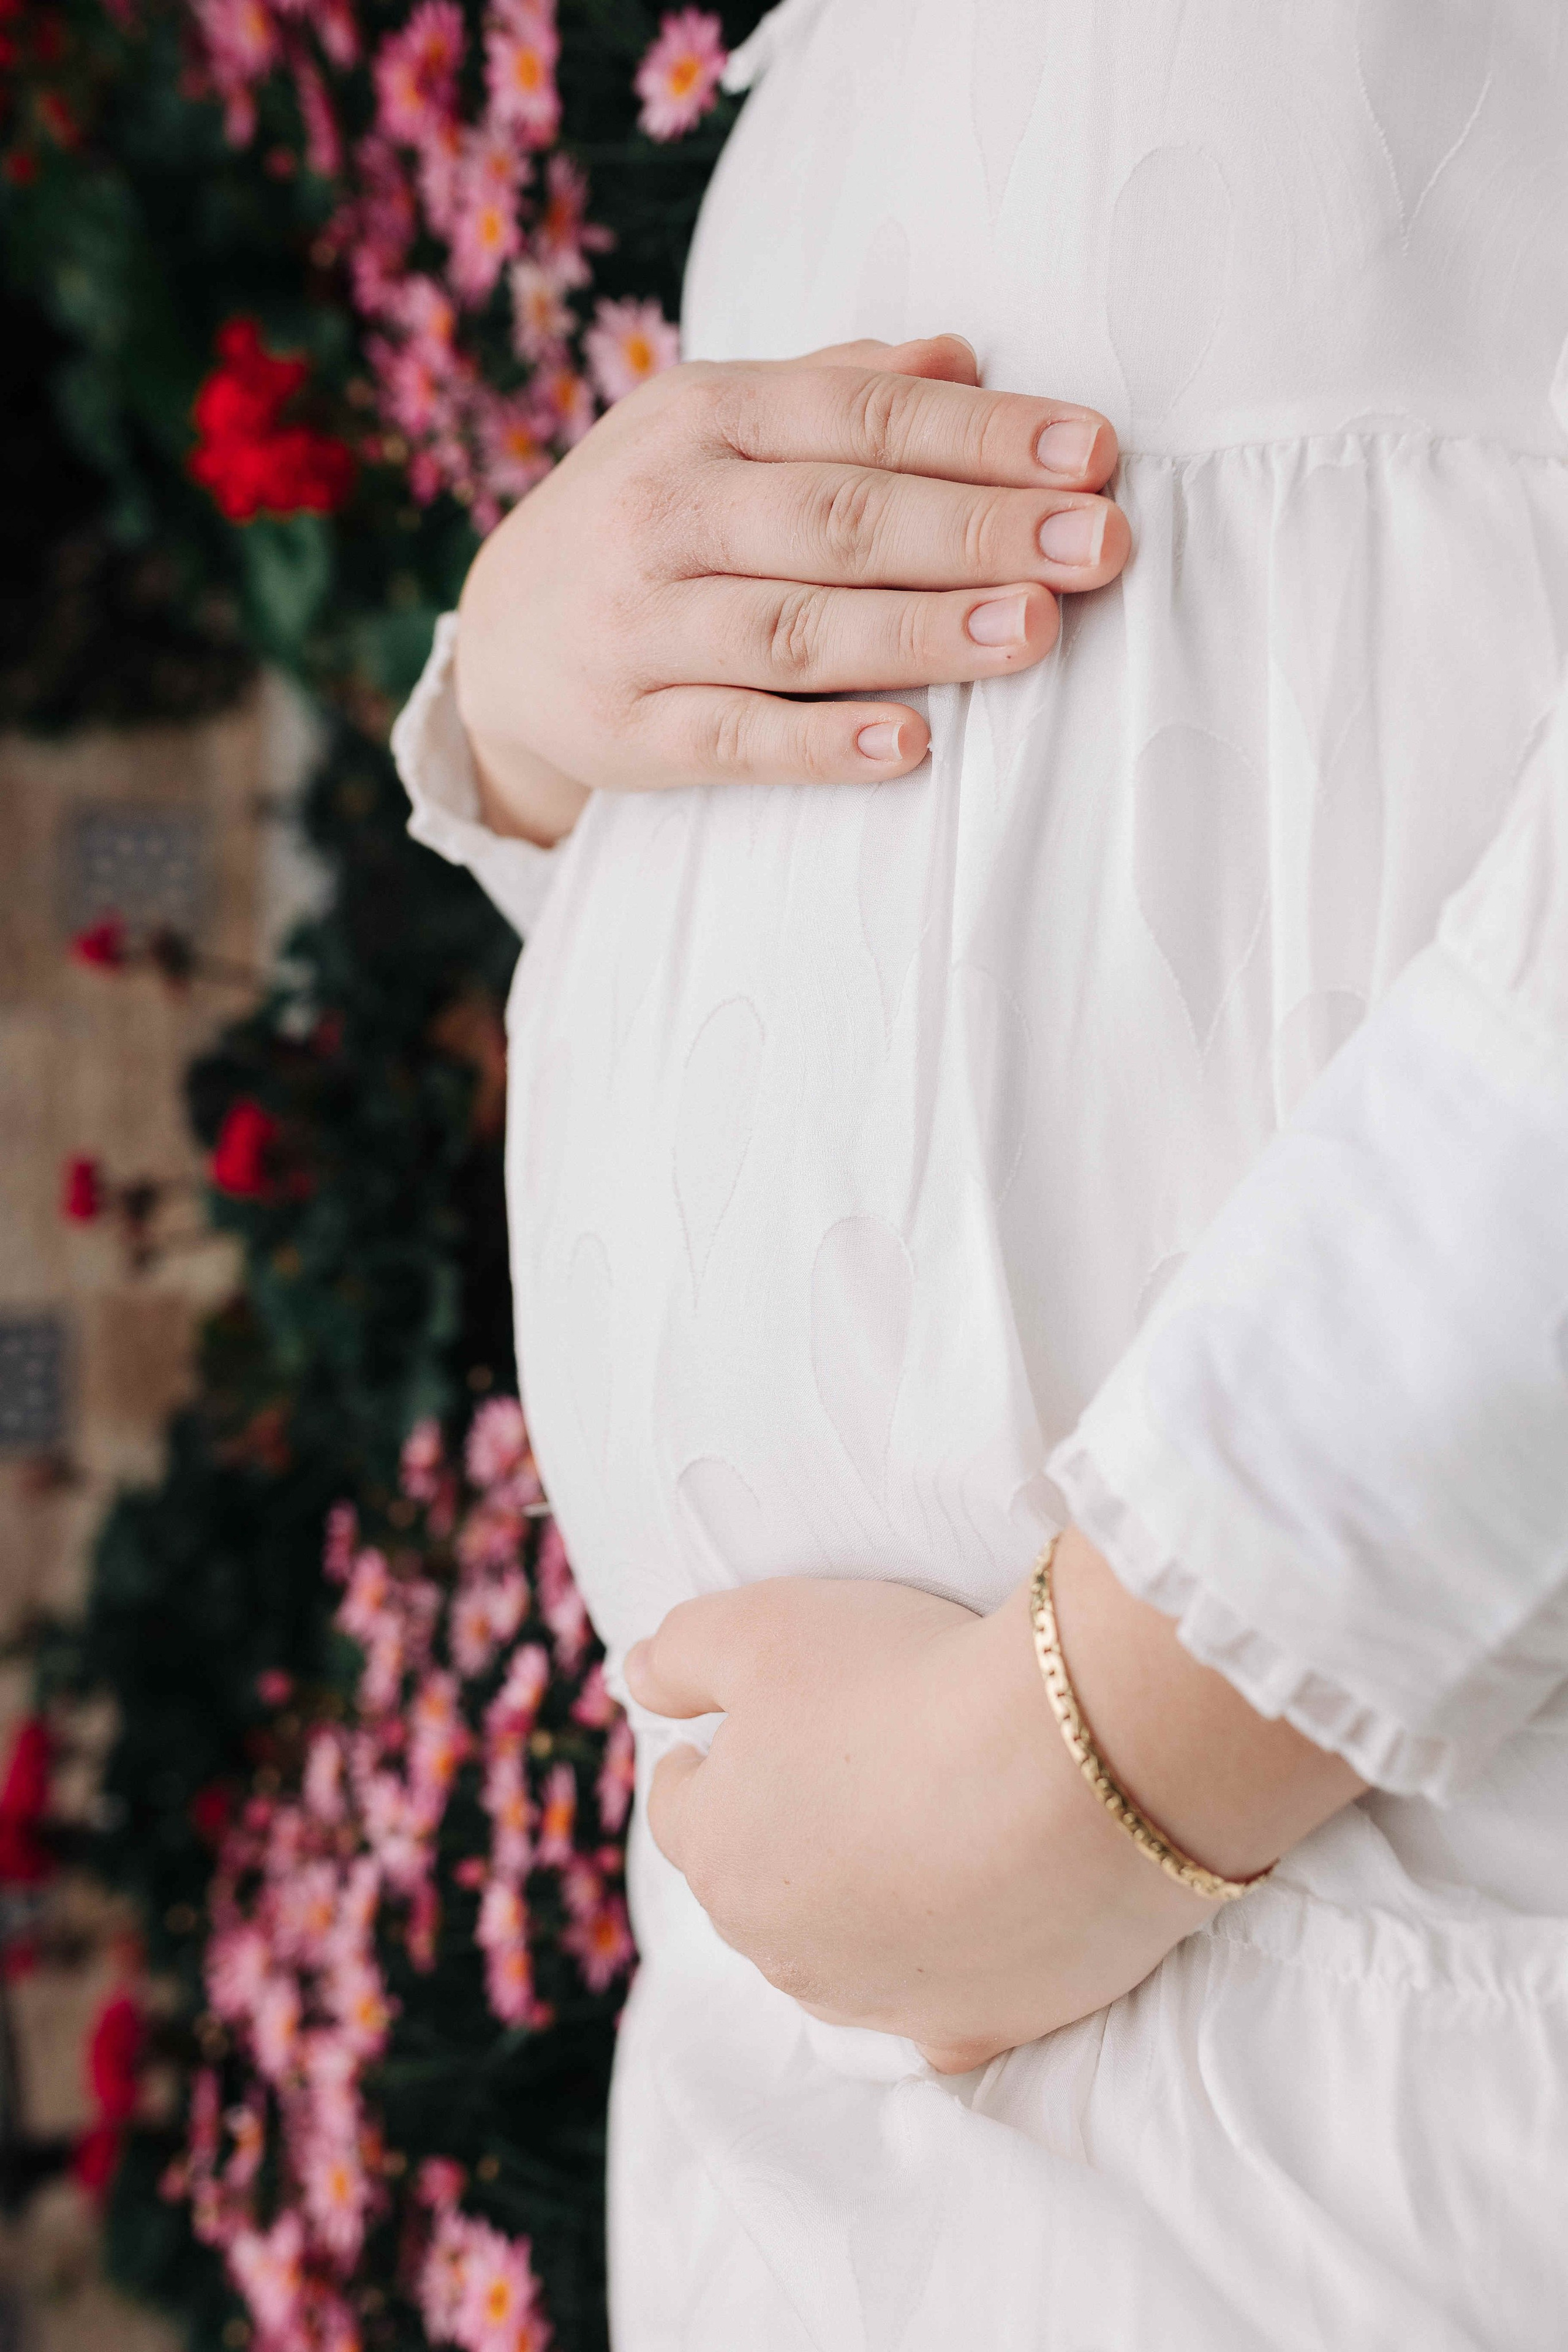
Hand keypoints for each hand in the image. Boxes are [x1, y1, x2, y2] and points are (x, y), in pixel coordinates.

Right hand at [456, 334, 1128, 844]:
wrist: (498, 644)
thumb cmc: (649, 523)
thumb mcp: (715, 430)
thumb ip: (833, 391)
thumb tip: (961, 355)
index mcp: (703, 417)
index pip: (865, 419)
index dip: (984, 436)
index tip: (1094, 455)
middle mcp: (667, 511)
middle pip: (843, 519)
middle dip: (979, 529)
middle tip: (1100, 545)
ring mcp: (643, 627)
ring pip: (797, 628)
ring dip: (922, 631)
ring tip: (1034, 630)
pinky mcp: (629, 733)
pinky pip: (734, 740)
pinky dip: (821, 744)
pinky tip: (910, 746)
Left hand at [624, 1531, 1362, 2073]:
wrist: (1076, 1762)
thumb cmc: (905, 1682)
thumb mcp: (765, 1626)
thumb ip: (683, 1653)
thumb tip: (636, 1678)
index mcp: (719, 1853)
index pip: (680, 1808)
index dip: (704, 1762)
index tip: (728, 1737)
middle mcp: (779, 1949)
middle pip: (756, 1888)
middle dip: (779, 1833)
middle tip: (838, 1771)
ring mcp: (876, 2000)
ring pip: (838, 1956)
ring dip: (855, 1904)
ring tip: (910, 1834)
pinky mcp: (974, 2029)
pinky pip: (939, 2014)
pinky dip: (947, 1975)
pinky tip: (972, 1932)